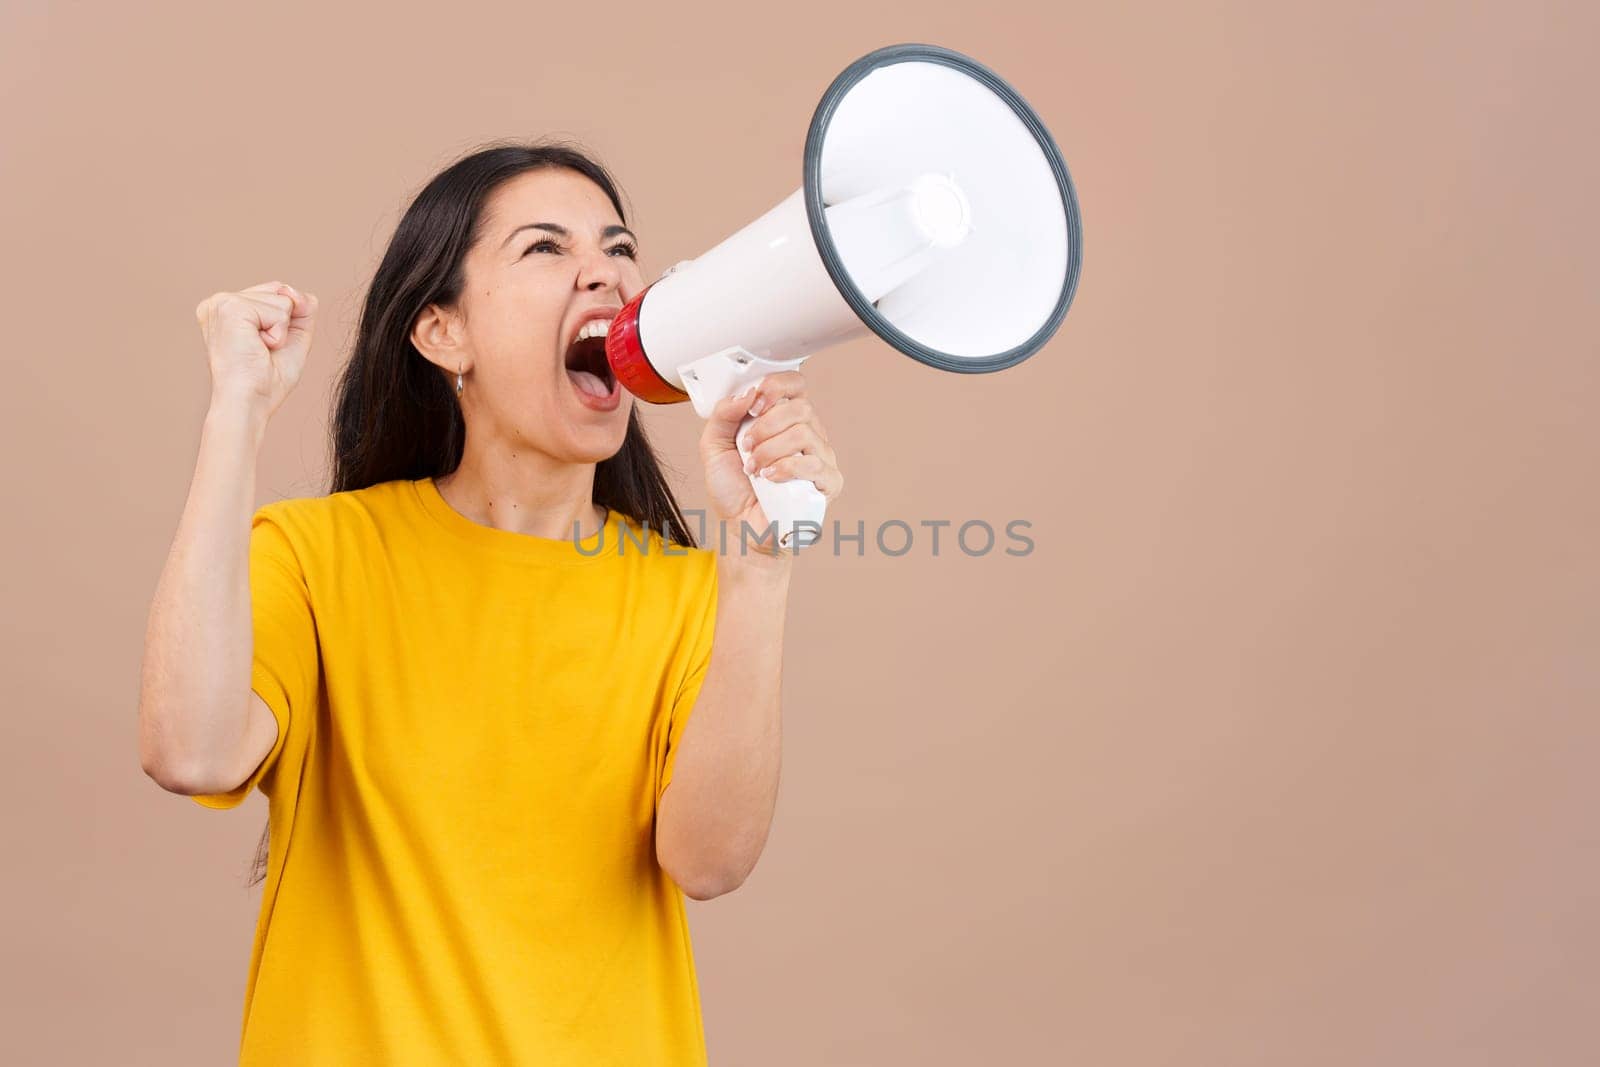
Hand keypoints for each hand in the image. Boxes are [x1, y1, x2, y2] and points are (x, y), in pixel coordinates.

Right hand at [195, 281, 317, 418]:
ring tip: (258, 350)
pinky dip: (278, 334)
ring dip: (280, 332)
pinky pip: (279, 310)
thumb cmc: (266, 381)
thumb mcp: (291, 340)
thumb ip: (302, 313)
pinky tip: (257, 347)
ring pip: (282, 300)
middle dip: (283, 325)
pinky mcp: (230, 308)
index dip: (285, 320)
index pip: (275, 291)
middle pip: (280, 291)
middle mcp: (218, 302)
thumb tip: (306, 295)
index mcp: (227, 308)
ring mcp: (222, 302)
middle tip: (261, 351)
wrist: (250, 403)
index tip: (264, 347)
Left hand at [699, 370, 843, 555]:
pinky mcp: (828, 483)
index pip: (796, 385)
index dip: (777, 386)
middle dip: (766, 426)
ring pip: (805, 434)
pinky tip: (770, 479)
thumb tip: (748, 394)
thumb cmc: (733, 489)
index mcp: (784, 419)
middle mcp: (807, 434)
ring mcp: (821, 458)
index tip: (754, 405)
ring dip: (770, 450)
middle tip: (747, 447)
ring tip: (754, 468)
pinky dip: (786, 468)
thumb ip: (723, 414)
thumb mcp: (713, 445)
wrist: (739, 527)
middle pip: (801, 408)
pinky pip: (815, 464)